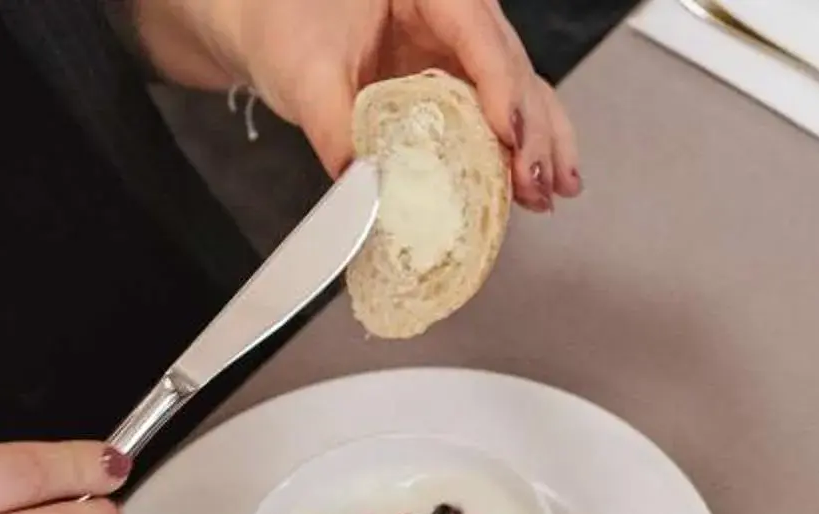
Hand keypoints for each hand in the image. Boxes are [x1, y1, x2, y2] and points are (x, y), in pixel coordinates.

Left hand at [191, 0, 580, 210]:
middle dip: (530, 128)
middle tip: (533, 182)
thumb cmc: (281, 24)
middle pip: (511, 64)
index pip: (476, 29)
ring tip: (554, 190)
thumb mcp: (302, 72)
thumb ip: (334, 128)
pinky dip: (527, 145)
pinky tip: (546, 181)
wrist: (264, 25)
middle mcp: (454, 11)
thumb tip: (363, 190)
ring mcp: (461, 47)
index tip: (508, 137)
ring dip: (542, 142)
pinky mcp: (459, 80)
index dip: (501, 85)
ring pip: (523, 87)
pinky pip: (505, 108)